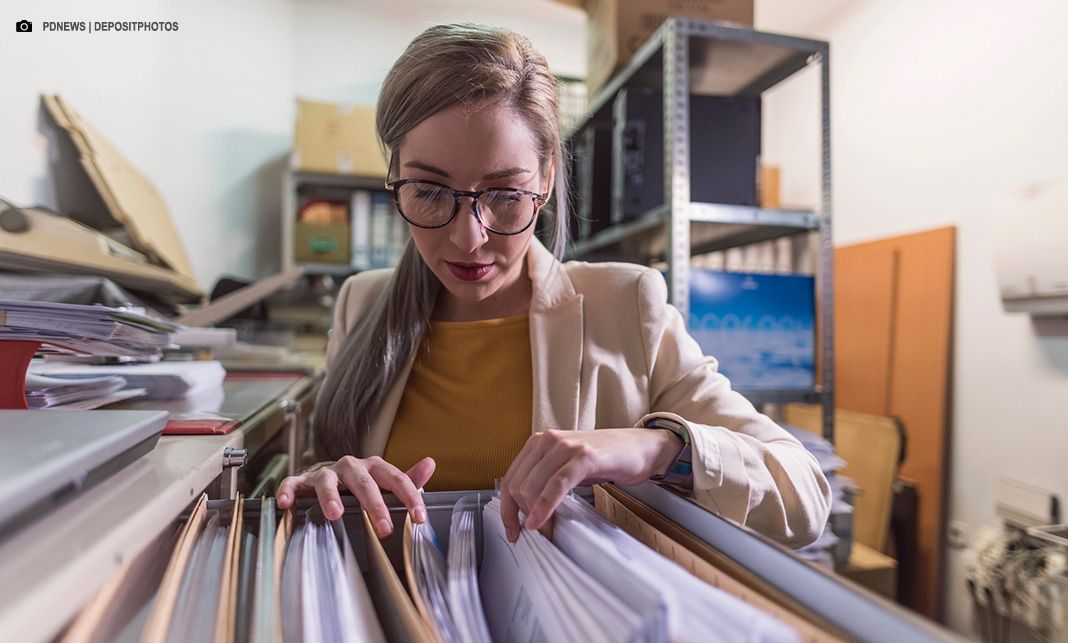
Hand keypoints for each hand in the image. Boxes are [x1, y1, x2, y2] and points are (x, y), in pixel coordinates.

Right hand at [275, 455, 435, 538]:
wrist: (329, 476)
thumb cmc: (361, 484)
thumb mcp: (385, 482)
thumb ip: (408, 478)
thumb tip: (430, 464)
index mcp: (373, 467)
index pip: (395, 478)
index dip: (409, 497)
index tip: (419, 517)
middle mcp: (350, 467)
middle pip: (363, 482)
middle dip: (374, 505)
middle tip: (384, 528)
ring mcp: (325, 473)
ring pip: (327, 481)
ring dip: (330, 496)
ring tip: (334, 514)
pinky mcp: (303, 481)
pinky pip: (293, 483)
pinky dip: (288, 491)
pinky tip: (287, 504)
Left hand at [500, 428, 681, 541]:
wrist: (641, 447)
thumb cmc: (606, 459)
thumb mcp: (567, 466)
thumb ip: (546, 479)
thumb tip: (526, 510)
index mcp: (539, 442)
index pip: (510, 479)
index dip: (507, 509)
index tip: (512, 531)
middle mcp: (548, 440)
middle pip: (517, 486)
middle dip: (521, 515)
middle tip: (536, 534)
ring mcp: (566, 446)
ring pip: (533, 486)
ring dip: (535, 515)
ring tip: (546, 532)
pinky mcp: (584, 456)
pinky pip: (556, 485)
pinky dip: (545, 506)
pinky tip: (542, 523)